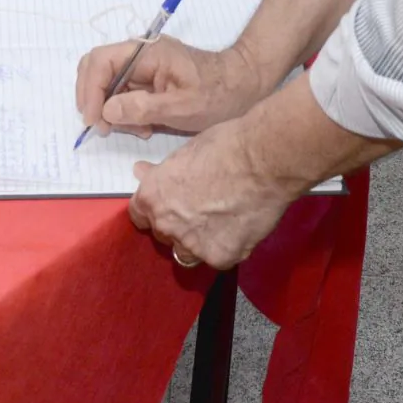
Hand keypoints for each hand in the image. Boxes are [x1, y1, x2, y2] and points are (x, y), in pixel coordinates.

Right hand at [76, 37, 267, 138]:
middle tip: (105, 129)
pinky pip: (124, 92)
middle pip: (97, 69)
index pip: (100, 62)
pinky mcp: (148, 78)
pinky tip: (144, 127)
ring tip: (137, 130)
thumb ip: (144, 108)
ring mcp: (143, 65)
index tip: (94, 121)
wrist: (244, 86)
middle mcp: (140, 53)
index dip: (89, 91)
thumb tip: (107, 110)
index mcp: (146, 52)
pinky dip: (126, 112)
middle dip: (95, 100)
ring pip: (108, 84)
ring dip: (113, 109)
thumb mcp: (182, 107)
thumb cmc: (218, 94)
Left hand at [127, 118, 294, 270]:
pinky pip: (220, 257)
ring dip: (199, 242)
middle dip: (178, 225)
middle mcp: (166, 225)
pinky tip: (241, 227)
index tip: (168, 205)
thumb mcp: (184, 153)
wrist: (262, 161)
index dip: (155, 210)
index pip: (139, 215)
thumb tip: (142, 171)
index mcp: (152, 198)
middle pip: (164, 235)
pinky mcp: (220, 257)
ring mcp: (193, 245)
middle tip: (202, 209)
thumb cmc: (223, 146)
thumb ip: (163, 173)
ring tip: (222, 221)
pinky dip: (229, 246)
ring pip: (189, 252)